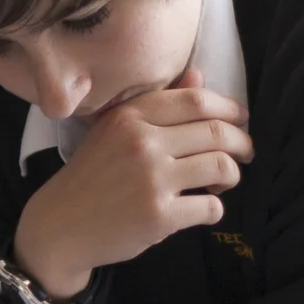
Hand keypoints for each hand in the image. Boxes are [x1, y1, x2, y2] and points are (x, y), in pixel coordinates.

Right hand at [12, 67, 252, 299]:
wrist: (59, 227)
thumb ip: (157, 104)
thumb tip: (200, 76)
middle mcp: (142, 142)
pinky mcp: (159, 216)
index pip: (197, 100)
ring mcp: (151, 180)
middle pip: (216, 132)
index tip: (241, 119)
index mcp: (130, 116)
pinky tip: (204, 208)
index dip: (230, 108)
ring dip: (232, 175)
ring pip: (221, 167)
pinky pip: (211, 206)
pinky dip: (216, 208)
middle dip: (241, 143)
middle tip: (245, 153)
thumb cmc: (91, 177)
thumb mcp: (114, 132)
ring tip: (223, 182)